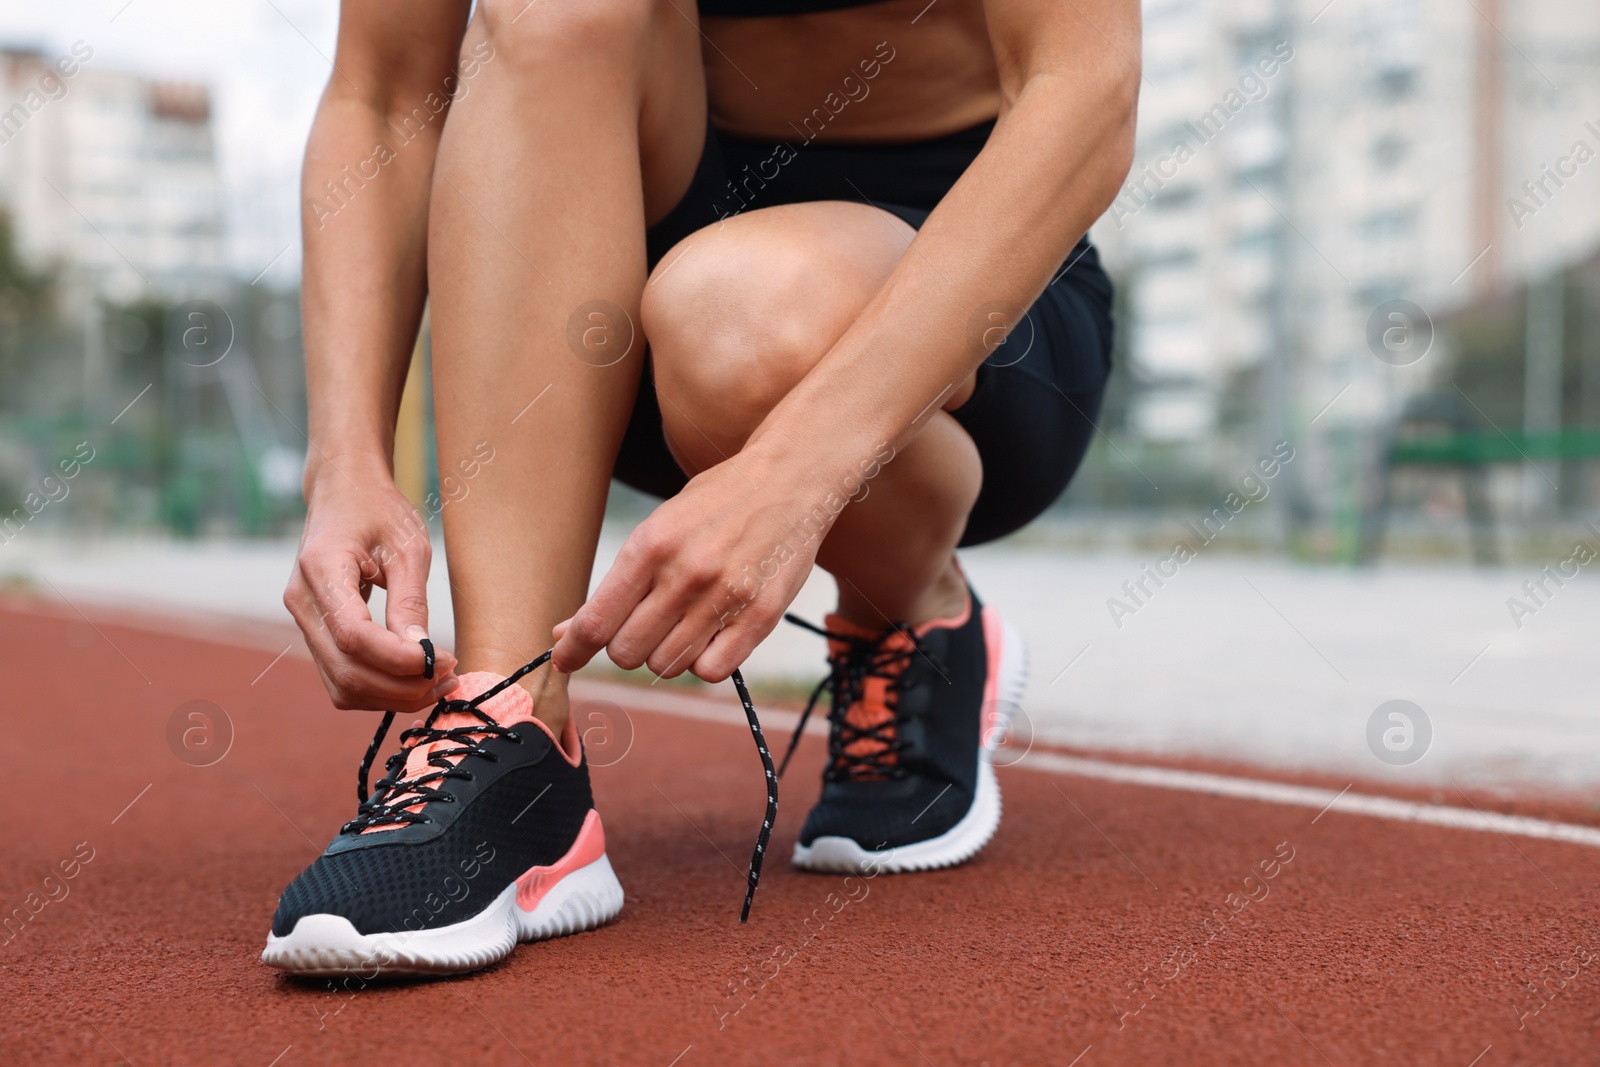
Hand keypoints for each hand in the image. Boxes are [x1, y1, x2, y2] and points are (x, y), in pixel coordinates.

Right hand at [283, 464, 458, 710]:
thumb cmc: (378, 509)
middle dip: (401, 687)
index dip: (398, 660)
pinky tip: (413, 678)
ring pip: (341, 684)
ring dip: (391, 695)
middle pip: (345, 671)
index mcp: (321, 569)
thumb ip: (411, 601)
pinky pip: (341, 676)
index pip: (354, 635)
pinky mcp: (315, 630)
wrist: (343, 491)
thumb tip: (422, 653)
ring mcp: (304, 619)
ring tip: (437, 682)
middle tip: (448, 678)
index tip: (441, 660)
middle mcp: (302, 601)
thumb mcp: (408, 546)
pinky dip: (378, 687)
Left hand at [551, 458, 827, 681]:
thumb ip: (618, 583)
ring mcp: (725, 598)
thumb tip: (568, 631)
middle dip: (627, 646)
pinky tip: (710, 635)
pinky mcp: (761, 616)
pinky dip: (703, 663)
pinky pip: (711, 671)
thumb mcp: (658, 527)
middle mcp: (685, 574)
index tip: (564, 659)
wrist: (789, 480)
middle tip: (644, 625)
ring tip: (683, 622)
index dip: (574, 648)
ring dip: (666, 653)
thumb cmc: (717, 503)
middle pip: (627, 652)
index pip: (597, 621)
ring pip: (667, 666)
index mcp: (651, 546)